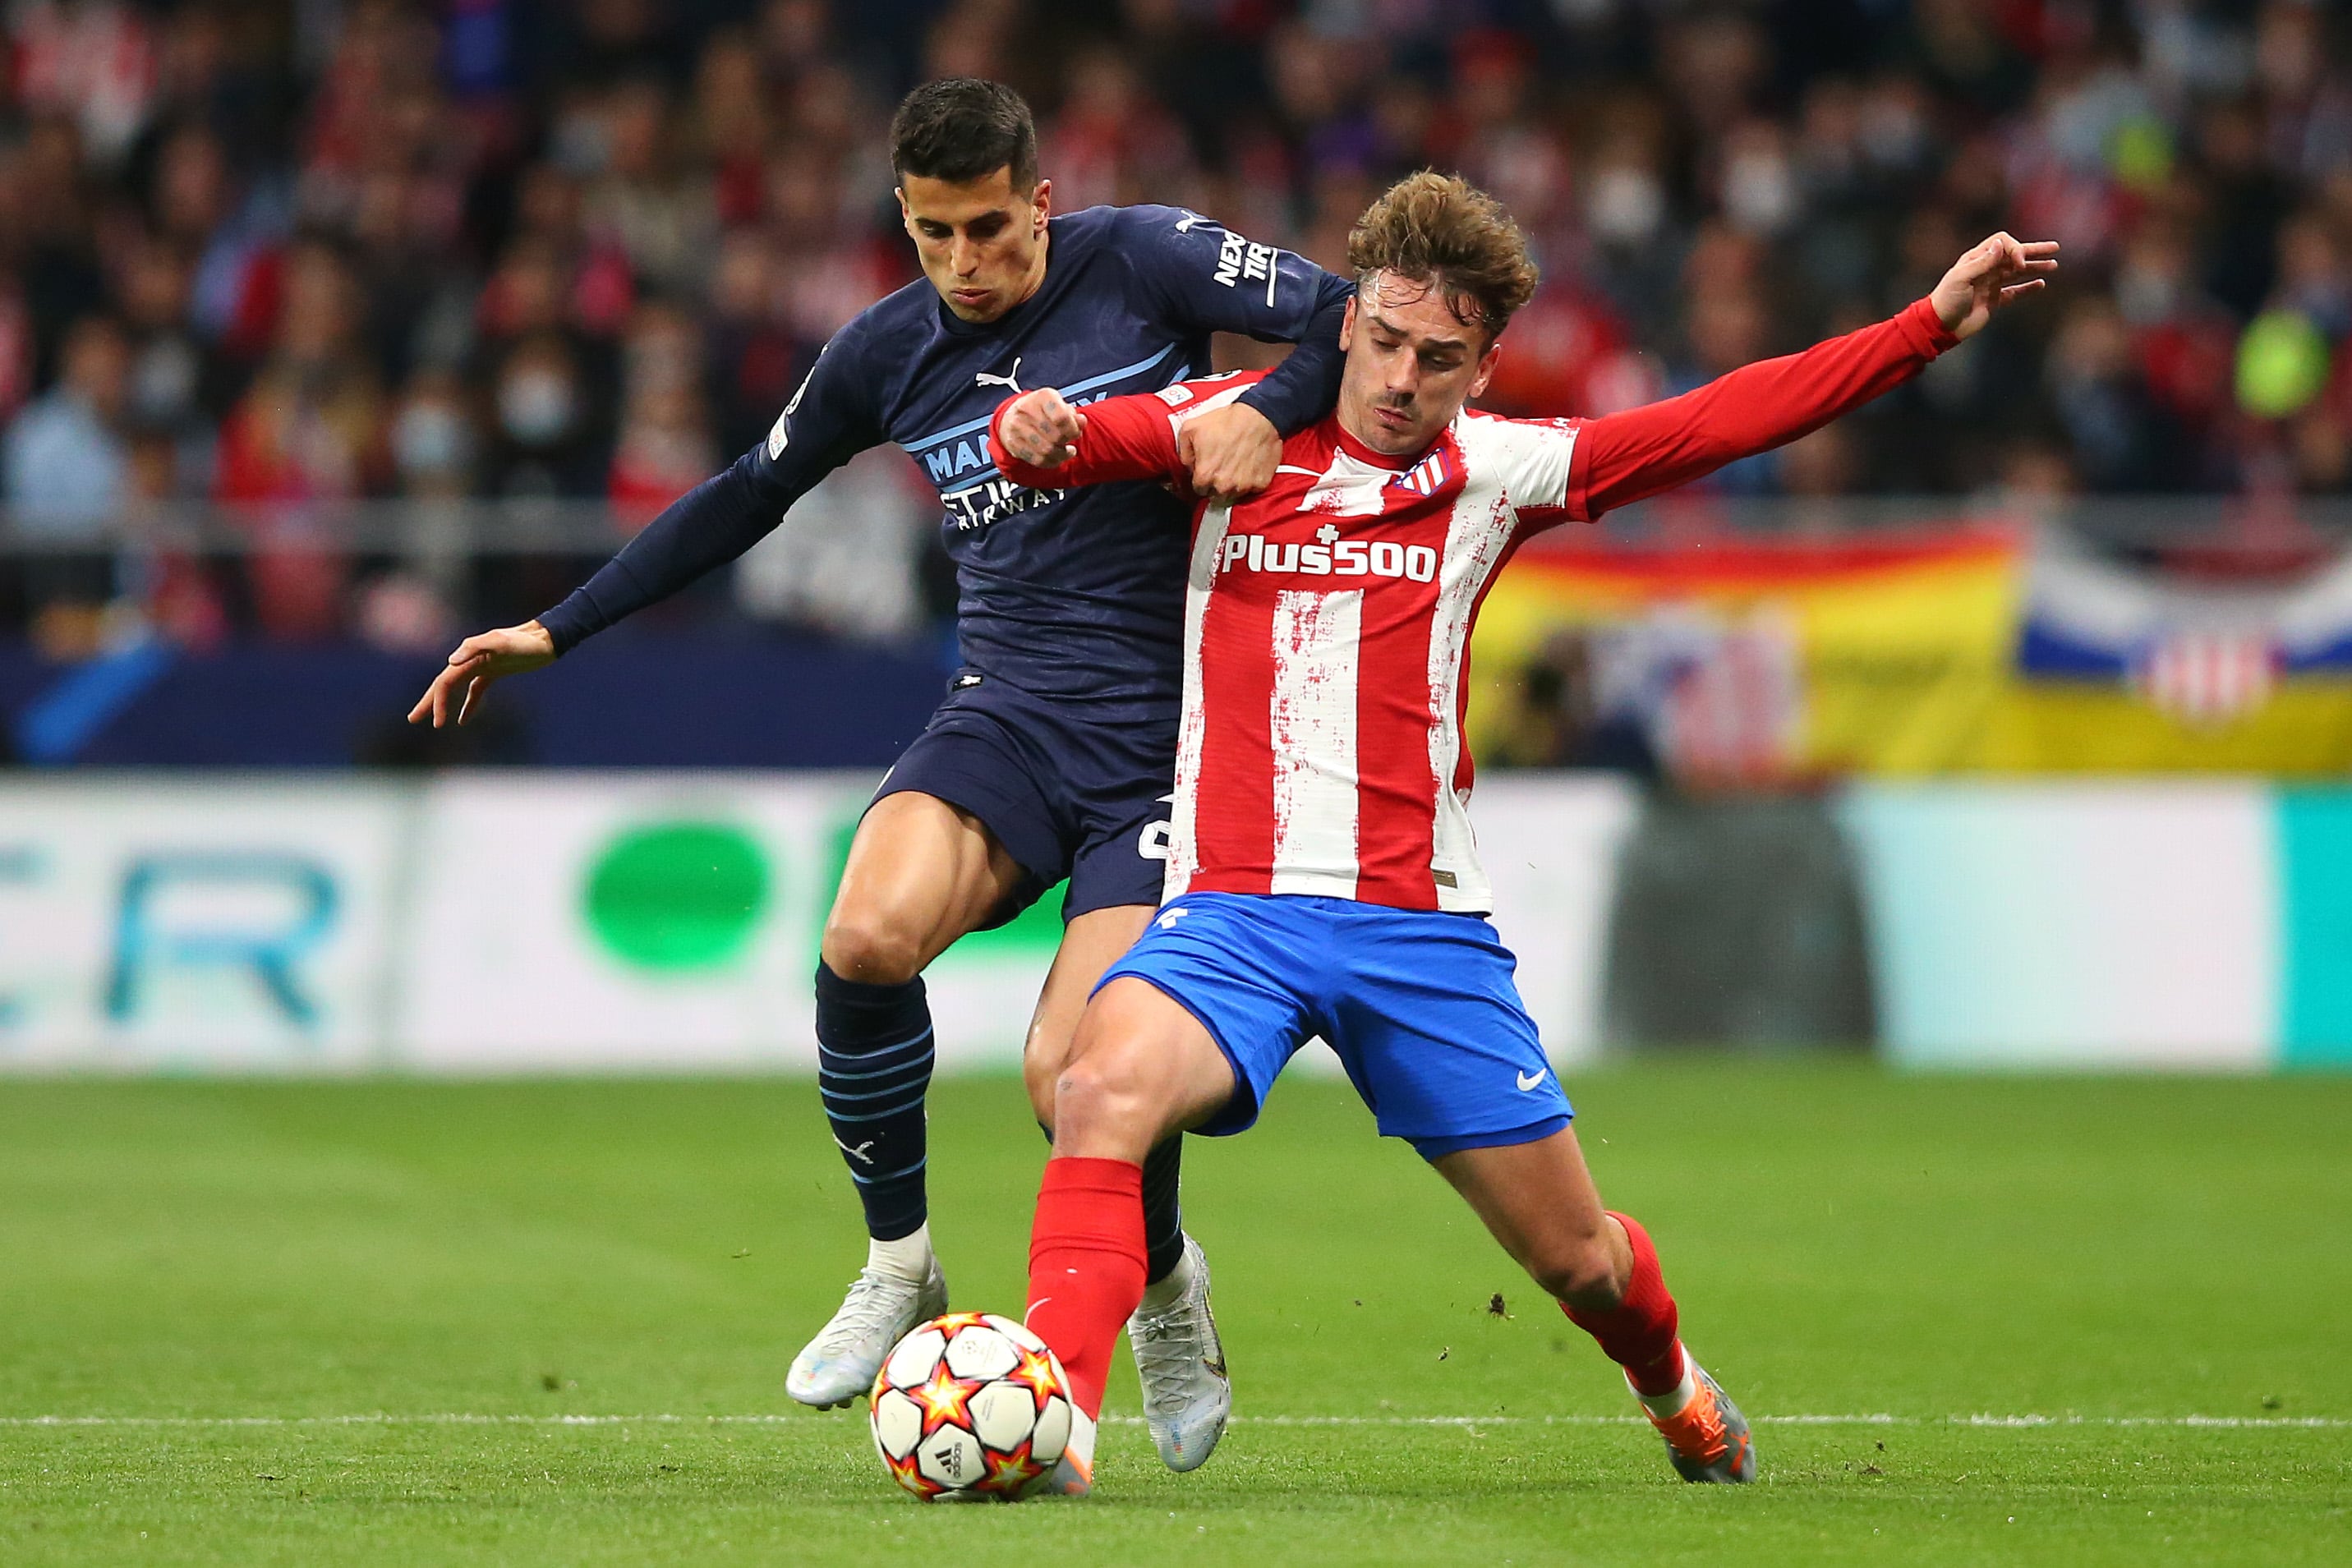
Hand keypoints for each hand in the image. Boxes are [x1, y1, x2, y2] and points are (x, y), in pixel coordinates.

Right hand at [407, 620, 555, 727]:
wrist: (546, 639)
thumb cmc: (525, 641)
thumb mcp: (501, 641)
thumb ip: (474, 647)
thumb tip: (450, 662)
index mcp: (467, 655)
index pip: (444, 682)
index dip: (437, 703)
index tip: (438, 724)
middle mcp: (470, 660)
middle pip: (443, 685)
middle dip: (428, 703)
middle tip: (412, 719)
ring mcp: (481, 667)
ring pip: (456, 688)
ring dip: (443, 704)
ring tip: (435, 722)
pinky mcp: (494, 672)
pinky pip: (475, 691)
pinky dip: (468, 705)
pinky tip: (462, 720)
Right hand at [997, 387, 1085, 468]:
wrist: (1011, 417)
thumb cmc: (1040, 411)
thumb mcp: (1059, 406)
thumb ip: (1073, 415)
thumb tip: (1081, 421)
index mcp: (1042, 397)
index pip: (1062, 418)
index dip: (1073, 430)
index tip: (1075, 433)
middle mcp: (1027, 409)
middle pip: (1055, 436)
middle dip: (1066, 442)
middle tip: (1068, 442)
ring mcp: (1017, 427)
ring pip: (1046, 451)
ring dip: (1061, 455)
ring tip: (1065, 452)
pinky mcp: (1013, 444)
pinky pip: (1037, 460)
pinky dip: (1050, 462)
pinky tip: (1055, 458)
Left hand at [1176, 402, 1278, 500]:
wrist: (1258, 416)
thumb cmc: (1227, 421)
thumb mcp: (1191, 429)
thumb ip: (1184, 453)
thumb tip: (1188, 466)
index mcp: (1205, 475)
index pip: (1199, 490)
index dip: (1202, 478)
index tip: (1208, 469)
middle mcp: (1223, 486)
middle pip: (1216, 495)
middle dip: (1217, 483)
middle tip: (1223, 465)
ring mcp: (1243, 486)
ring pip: (1234, 494)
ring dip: (1233, 484)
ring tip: (1236, 464)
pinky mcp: (1260, 483)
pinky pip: (1252, 489)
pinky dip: (1250, 480)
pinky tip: (1249, 464)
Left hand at [1932, 232, 2060, 339]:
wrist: (1941, 326)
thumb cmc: (1947, 299)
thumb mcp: (1962, 278)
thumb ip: (1983, 262)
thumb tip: (2002, 243)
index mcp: (1976, 259)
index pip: (2003, 243)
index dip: (2015, 249)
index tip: (2020, 263)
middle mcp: (1986, 269)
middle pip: (2014, 255)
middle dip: (2034, 251)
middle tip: (2054, 248)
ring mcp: (1991, 284)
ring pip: (2018, 272)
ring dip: (2035, 267)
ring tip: (2053, 265)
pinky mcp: (1994, 300)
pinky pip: (2015, 291)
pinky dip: (2028, 288)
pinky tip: (2041, 284)